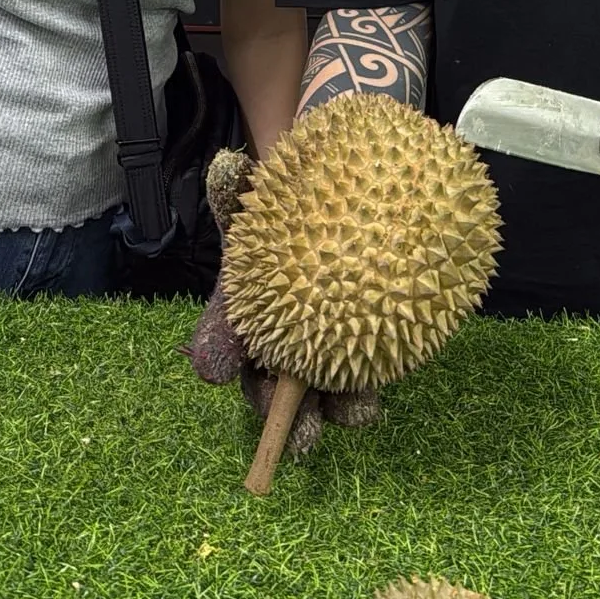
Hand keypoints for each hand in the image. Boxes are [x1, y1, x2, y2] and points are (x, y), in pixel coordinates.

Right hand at [184, 148, 378, 450]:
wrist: (335, 208)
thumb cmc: (286, 212)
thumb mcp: (259, 201)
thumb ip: (241, 191)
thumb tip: (226, 164)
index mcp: (244, 318)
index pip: (223, 346)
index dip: (218, 356)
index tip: (215, 370)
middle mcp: (279, 344)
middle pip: (272, 390)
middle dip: (282, 415)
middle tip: (297, 434)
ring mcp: (323, 351)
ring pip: (324, 391)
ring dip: (338, 408)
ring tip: (357, 412)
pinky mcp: (366, 348)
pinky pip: (365, 371)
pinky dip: (369, 386)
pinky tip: (384, 386)